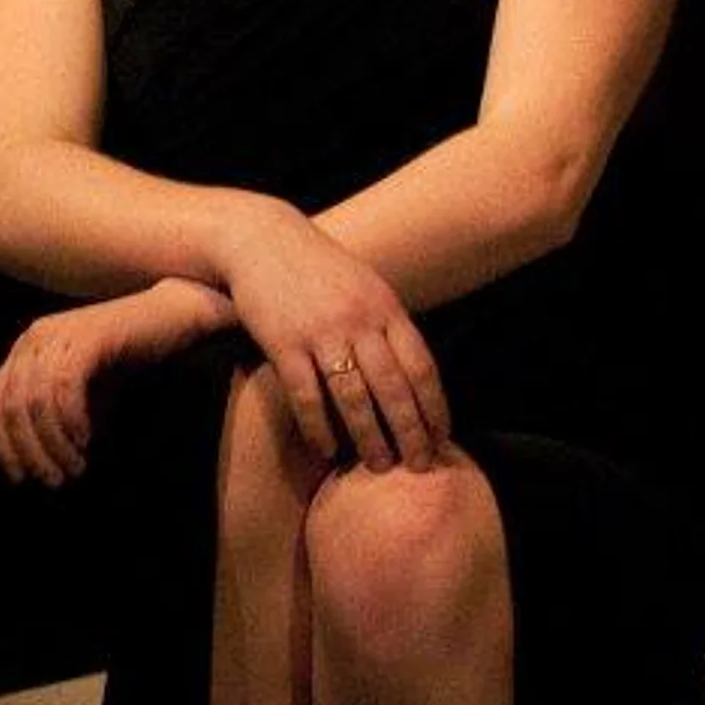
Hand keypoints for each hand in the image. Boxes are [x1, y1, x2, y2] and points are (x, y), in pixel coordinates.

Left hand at [0, 278, 234, 486]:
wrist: (174, 317)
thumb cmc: (130, 356)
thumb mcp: (87, 391)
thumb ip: (60, 416)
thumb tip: (44, 462)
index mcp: (27, 349)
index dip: (4, 444)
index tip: (21, 478)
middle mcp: (35, 338)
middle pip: (10, 405)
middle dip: (30, 451)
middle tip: (53, 480)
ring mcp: (59, 334)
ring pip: (36, 401)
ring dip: (53, 443)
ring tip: (74, 468)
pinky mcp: (87, 338)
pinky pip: (65, 388)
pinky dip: (71, 420)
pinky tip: (86, 441)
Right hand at [220, 199, 450, 471]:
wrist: (262, 239)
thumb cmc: (319, 269)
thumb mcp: (366, 286)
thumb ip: (389, 326)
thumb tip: (417, 374)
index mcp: (386, 308)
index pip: (422, 367)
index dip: (435, 406)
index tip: (442, 438)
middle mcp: (359, 321)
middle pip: (394, 388)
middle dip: (411, 432)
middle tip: (420, 465)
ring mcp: (321, 332)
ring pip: (354, 397)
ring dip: (370, 437)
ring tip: (379, 466)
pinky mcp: (284, 343)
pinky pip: (306, 395)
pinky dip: (319, 427)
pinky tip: (327, 450)